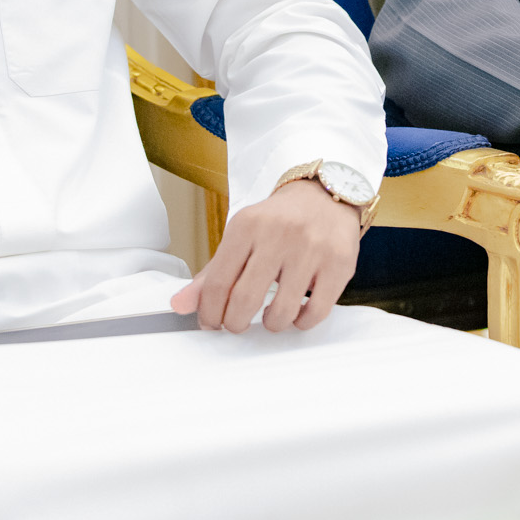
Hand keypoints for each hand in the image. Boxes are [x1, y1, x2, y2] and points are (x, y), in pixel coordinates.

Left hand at [169, 177, 361, 332]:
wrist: (326, 195)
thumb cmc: (279, 221)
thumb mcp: (241, 236)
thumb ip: (212, 273)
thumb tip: (180, 305)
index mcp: (247, 225)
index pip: (218, 282)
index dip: (209, 312)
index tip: (211, 322)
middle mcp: (279, 234)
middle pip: (245, 300)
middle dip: (234, 323)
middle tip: (235, 324)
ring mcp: (311, 249)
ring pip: (282, 312)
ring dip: (271, 324)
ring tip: (269, 316)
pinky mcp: (339, 263)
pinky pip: (315, 312)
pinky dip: (301, 322)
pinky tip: (296, 312)